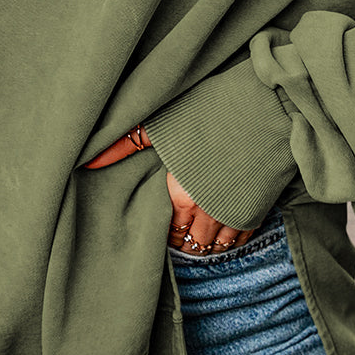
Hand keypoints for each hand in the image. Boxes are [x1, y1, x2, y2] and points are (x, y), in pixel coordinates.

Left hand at [85, 125, 260, 253]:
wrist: (268, 108)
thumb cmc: (213, 111)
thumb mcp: (164, 124)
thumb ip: (126, 144)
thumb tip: (87, 161)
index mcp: (180, 194)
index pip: (167, 231)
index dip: (164, 232)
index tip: (160, 228)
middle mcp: (206, 211)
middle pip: (191, 243)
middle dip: (184, 242)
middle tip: (178, 238)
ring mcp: (234, 213)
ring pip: (217, 246)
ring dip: (207, 246)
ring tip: (198, 241)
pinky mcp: (257, 209)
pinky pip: (242, 238)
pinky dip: (232, 240)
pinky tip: (225, 236)